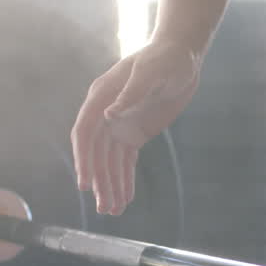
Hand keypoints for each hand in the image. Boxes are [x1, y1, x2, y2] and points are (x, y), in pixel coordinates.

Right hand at [72, 39, 200, 213]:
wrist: (182, 55)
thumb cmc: (165, 58)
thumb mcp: (151, 73)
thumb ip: (130, 94)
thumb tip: (109, 114)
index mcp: (101, 96)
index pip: (85, 132)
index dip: (84, 159)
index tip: (86, 183)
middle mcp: (105, 112)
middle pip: (97, 154)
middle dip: (100, 181)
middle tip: (104, 207)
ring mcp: (119, 124)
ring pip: (110, 161)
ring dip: (111, 185)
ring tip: (113, 211)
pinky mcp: (134, 132)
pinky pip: (125, 160)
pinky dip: (124, 179)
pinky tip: (125, 198)